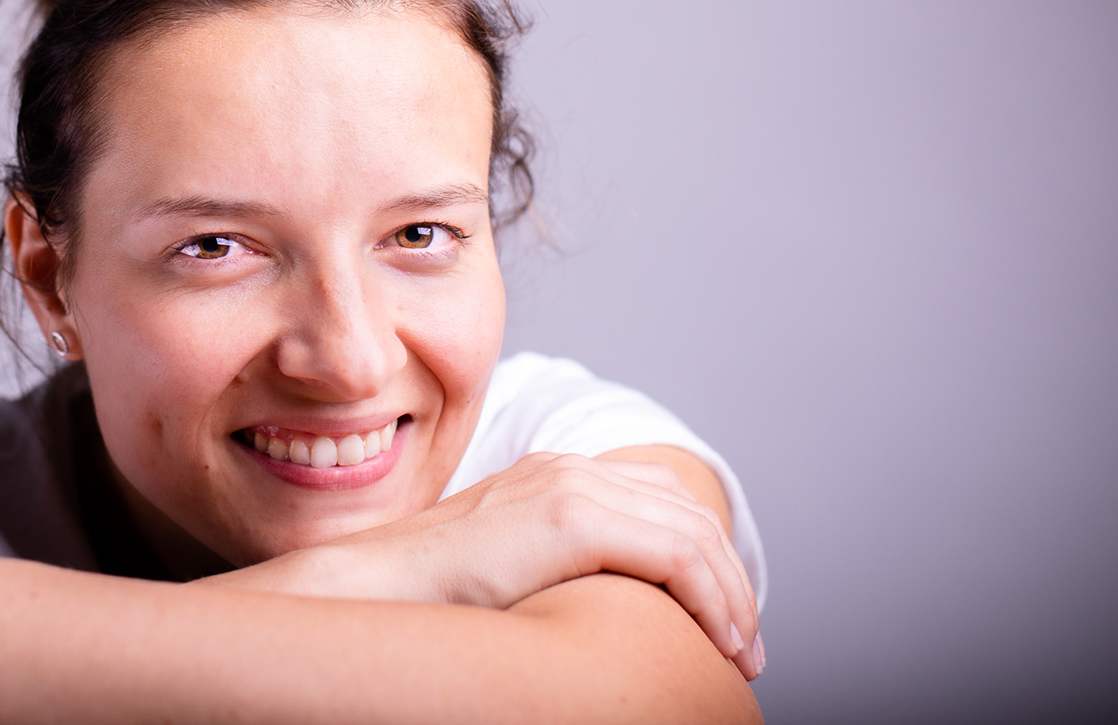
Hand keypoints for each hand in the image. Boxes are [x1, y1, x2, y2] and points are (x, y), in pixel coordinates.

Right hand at [215, 451, 762, 679]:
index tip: (721, 621)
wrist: (372, 589)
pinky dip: (711, 596)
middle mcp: (564, 468)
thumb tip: (599, 616)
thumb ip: (551, 571)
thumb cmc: (426, 600)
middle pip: (684, 509)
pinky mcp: (567, 515)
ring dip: (729, 593)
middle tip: (745, 643)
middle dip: (728, 577)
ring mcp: (565, 484)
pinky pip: (675, 550)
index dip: (703, 555)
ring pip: (691, 530)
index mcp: (548, 476)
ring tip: (739, 649)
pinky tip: (719, 638)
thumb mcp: (506, 574)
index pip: (656, 498)